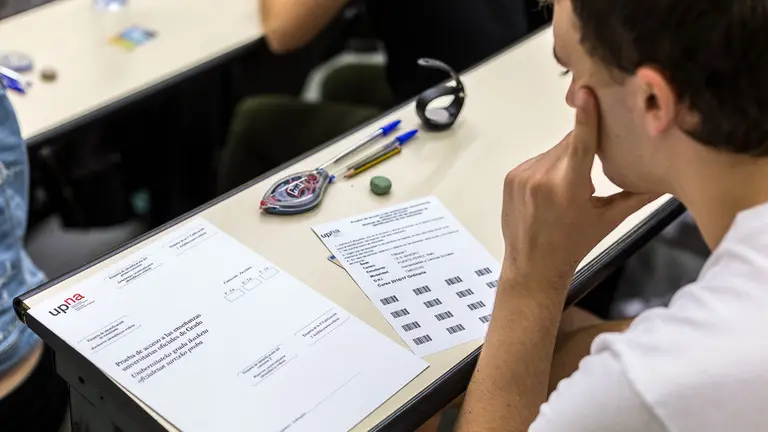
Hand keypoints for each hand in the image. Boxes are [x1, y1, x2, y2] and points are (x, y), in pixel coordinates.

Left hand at [500, 87, 657, 291]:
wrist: (533, 265)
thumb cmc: (574, 244)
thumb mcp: (609, 220)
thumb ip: (638, 195)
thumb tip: (668, 179)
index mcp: (569, 187)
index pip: (581, 142)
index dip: (587, 116)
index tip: (587, 92)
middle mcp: (542, 177)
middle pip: (571, 145)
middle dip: (584, 152)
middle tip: (591, 173)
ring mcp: (523, 176)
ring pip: (554, 152)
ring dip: (565, 161)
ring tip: (567, 191)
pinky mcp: (511, 176)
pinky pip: (537, 161)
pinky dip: (548, 169)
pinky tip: (551, 191)